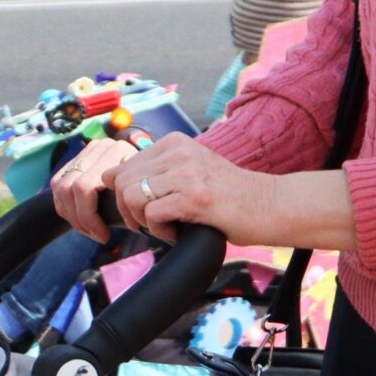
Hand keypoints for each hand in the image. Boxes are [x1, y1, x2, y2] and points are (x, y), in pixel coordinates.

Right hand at [49, 137, 135, 241]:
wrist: (144, 169)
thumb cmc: (146, 187)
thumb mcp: (145, 187)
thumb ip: (133, 195)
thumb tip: (121, 219)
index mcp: (116, 150)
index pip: (85, 187)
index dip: (90, 217)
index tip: (104, 236)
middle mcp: (97, 147)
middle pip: (71, 189)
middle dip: (80, 219)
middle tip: (94, 235)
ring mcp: (83, 154)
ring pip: (62, 191)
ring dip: (72, 216)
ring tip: (88, 231)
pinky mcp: (70, 165)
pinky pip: (58, 192)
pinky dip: (66, 211)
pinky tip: (80, 222)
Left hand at [104, 131, 272, 240]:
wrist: (269, 206)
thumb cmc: (227, 195)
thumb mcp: (187, 172)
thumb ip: (151, 172)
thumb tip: (106, 174)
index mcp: (175, 143)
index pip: (123, 169)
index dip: (125, 196)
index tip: (145, 209)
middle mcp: (180, 153)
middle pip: (121, 183)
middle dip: (127, 210)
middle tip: (149, 223)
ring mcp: (188, 173)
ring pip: (132, 197)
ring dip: (142, 221)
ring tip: (164, 226)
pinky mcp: (195, 197)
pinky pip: (151, 215)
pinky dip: (159, 231)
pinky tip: (178, 232)